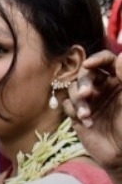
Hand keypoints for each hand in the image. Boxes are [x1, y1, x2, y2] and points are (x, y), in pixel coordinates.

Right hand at [64, 49, 121, 174]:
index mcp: (119, 80)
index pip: (107, 61)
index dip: (97, 60)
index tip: (89, 65)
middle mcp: (103, 87)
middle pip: (86, 74)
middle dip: (83, 83)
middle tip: (85, 95)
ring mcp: (89, 101)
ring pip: (73, 89)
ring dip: (78, 101)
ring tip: (87, 116)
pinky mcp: (77, 114)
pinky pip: (67, 105)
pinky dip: (74, 112)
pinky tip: (86, 123)